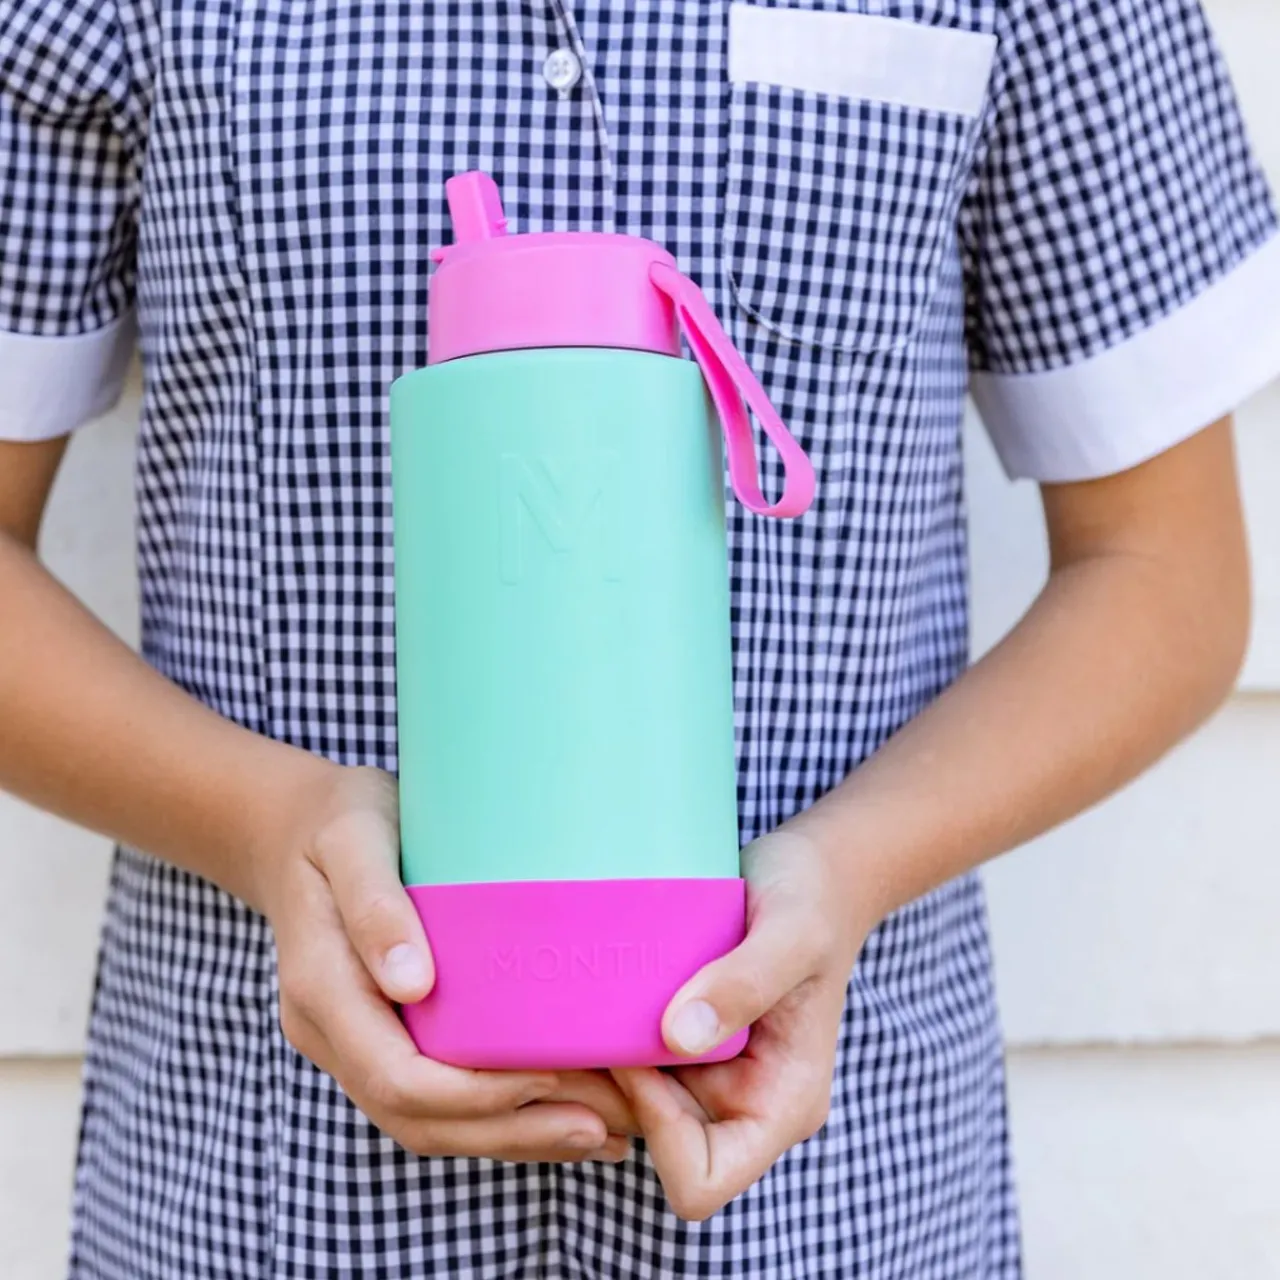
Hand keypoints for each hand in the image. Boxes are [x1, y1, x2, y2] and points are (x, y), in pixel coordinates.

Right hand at [258, 763, 637, 1161]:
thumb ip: (375, 905)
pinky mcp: (380, 1037)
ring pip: (427, 1122)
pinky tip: (559, 1108)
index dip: (477, 1095)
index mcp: (323, 989)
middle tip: (601, 1128)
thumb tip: (411, 984)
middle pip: (417, 1118)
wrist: (296, 826)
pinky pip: (433, 1097)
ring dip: (510, 1136)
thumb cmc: (336, 823)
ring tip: (599, 1133)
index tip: (552, 1077)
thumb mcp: (352, 840)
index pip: (398, 1077)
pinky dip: (495, 1114)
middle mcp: (332, 1032)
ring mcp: (352, 1042)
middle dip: (509, 1131)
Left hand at [613, 828, 868, 1219]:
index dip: (658, 1129)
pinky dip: (601, 1040)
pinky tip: (584, 996)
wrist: (813, 872)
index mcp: (782, 1103)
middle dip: (610, 1098)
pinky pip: (629, 1066)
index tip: (637, 1051)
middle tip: (574, 1029)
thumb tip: (678, 1038)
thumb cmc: (813, 898)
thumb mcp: (791, 931)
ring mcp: (712, 1076)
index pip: (703, 1180)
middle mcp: (744, 1103)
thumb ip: (745, 982)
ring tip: (572, 1007)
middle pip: (654, 1147)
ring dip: (597, 1069)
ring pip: (631, 1109)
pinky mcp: (685, 1044)